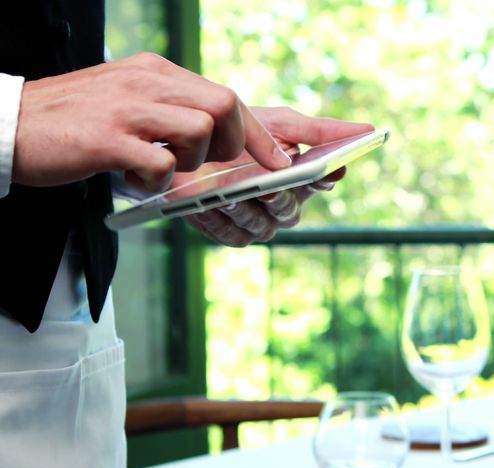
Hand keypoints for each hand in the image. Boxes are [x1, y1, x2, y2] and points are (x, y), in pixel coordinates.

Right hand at [12, 52, 290, 190]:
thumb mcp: (128, 101)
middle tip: (205, 165)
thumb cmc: (73, 123)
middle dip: (232, 145)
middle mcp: (146, 83)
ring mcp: (127, 109)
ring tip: (157, 169)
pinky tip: (133, 181)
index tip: (280, 161)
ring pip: (200, 129)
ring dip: (191, 161)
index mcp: (155, 73)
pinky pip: (160, 164)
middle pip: (225, 106)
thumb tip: (217, 133)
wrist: (8, 126)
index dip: (260, 134)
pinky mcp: (107, 140)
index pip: (226, 97)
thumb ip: (170, 109)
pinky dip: (157, 182)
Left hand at [183, 107, 372, 246]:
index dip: (324, 178)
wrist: (189, 144)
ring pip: (262, 226)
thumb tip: (367, 130)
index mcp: (302, 180)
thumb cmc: (241, 133)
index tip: (331, 168)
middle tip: (268, 189)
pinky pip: (232, 235)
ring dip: (244, 210)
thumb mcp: (278, 124)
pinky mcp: (231, 235)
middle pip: (290, 210)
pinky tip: (207, 205)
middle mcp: (284, 205)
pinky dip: (219, 220)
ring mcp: (259, 223)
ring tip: (229, 195)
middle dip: (278, 199)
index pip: (320, 181)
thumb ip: (318, 130)